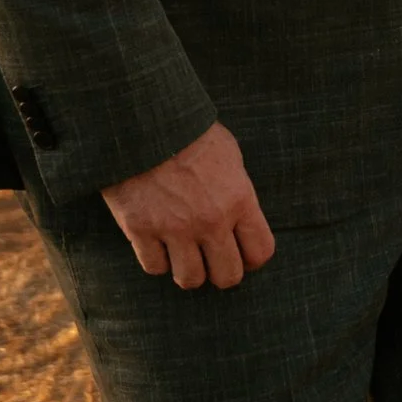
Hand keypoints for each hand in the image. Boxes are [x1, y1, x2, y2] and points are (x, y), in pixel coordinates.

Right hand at [102, 122, 274, 289]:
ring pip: (190, 280)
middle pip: (227, 276)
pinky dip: (156, 260)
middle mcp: (210, 220)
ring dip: (189, 271)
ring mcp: (175, 228)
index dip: (252, 258)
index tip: (242, 254)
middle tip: (212, 259)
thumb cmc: (188, 132)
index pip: (260, 252)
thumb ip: (238, 191)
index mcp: (238, 199)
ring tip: (184, 254)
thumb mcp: (229, 155)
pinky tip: (157, 243)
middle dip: (221, 271)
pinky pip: (155, 267)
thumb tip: (241, 219)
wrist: (141, 121)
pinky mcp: (141, 230)